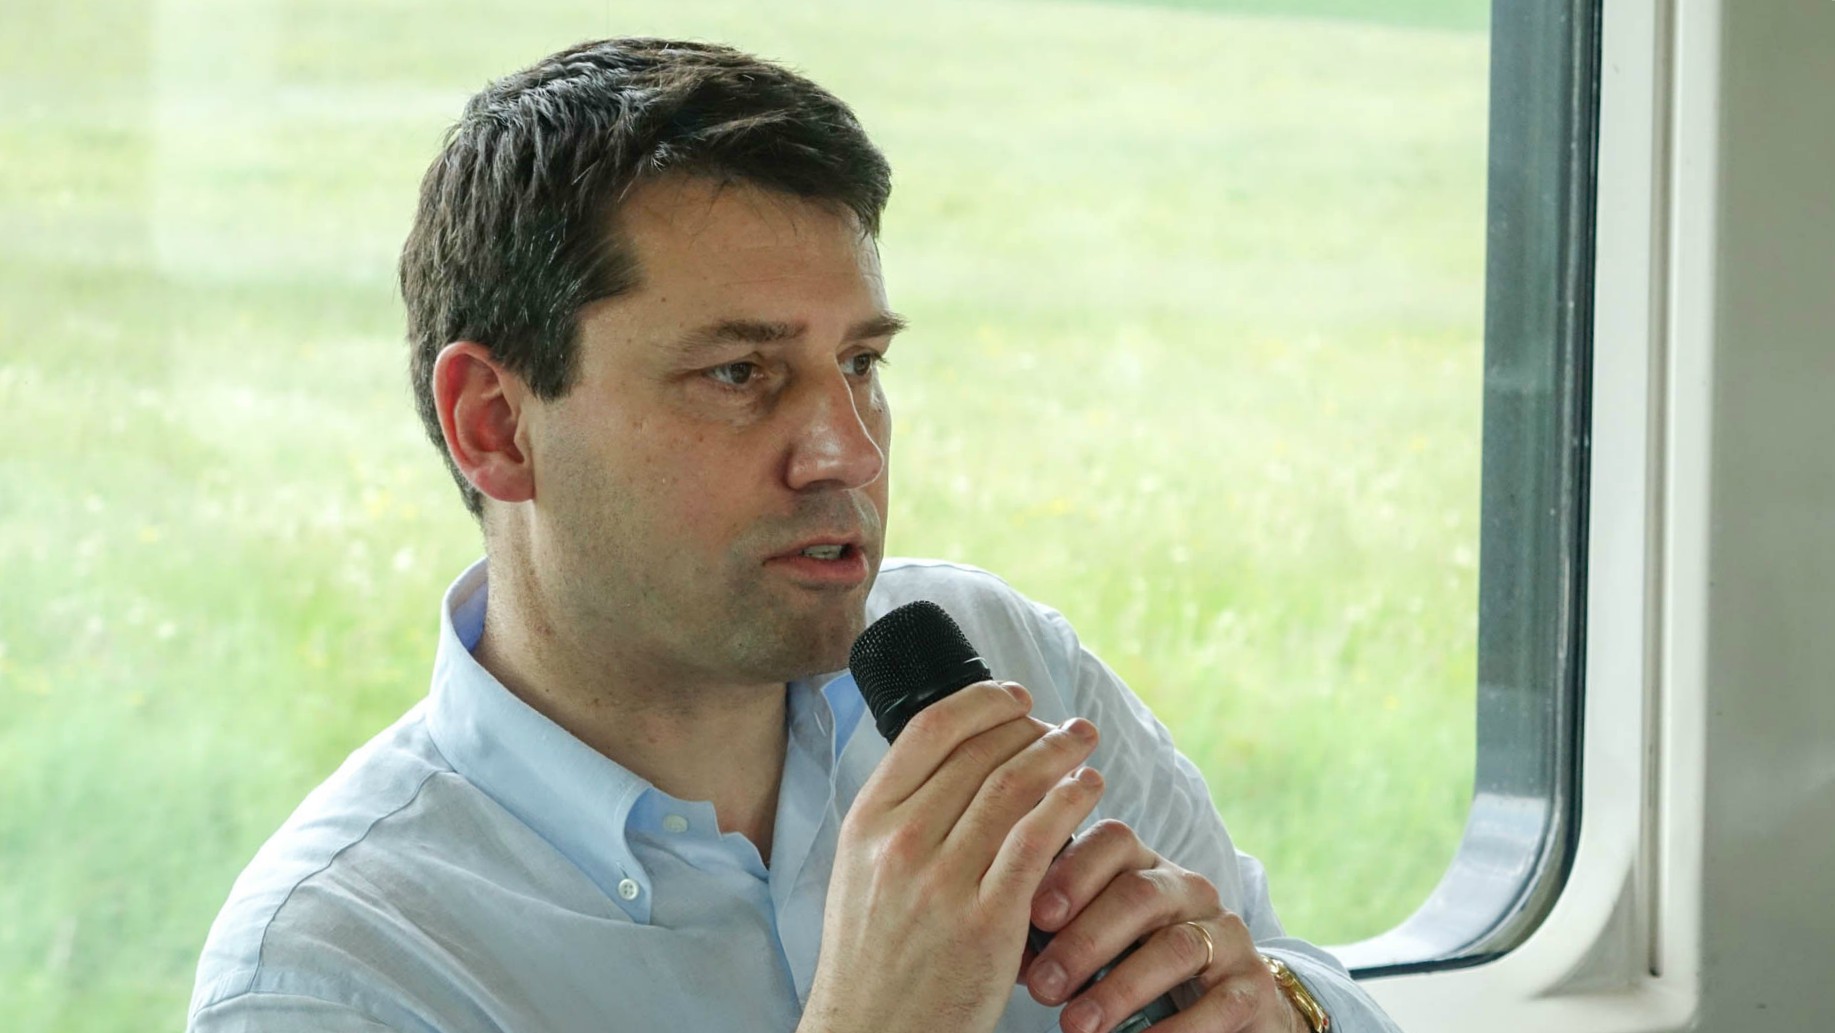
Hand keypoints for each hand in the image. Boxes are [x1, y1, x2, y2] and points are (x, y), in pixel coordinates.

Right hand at [800, 681, 1105, 1032]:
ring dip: (1058, 756)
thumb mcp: (858, 873)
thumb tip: (950, 762)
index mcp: (866, 822)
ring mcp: (943, 880)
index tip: (1015, 697)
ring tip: (1083, 745)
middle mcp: (901, 842)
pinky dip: (1068, 803)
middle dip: (1032, 726)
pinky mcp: (986, 921)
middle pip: (980, 753)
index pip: (931, 731)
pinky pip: (1037, 839)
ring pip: (1013, 787)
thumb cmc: (873, 961)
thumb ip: (898, 818)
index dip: (983, 702)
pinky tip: (1087, 791)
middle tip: (1063, 725)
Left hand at [1021, 819, 1305, 1032]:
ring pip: (1176, 947)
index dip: (1073, 871)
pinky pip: (1218, 1003)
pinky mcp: (1252, 985)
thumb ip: (1057, 932)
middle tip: (1042, 986)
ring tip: (1074, 1026)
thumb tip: (1004, 945)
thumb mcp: (1098, 941)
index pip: (1112, 840)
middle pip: (1139, 894)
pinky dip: (1174, 1031)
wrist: (1224, 1007)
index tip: (1036, 914)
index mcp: (1144, 865)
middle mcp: (1189, 889)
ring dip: (1119, 989)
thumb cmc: (1134, 965)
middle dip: (1085, 941)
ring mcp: (1226, 934)